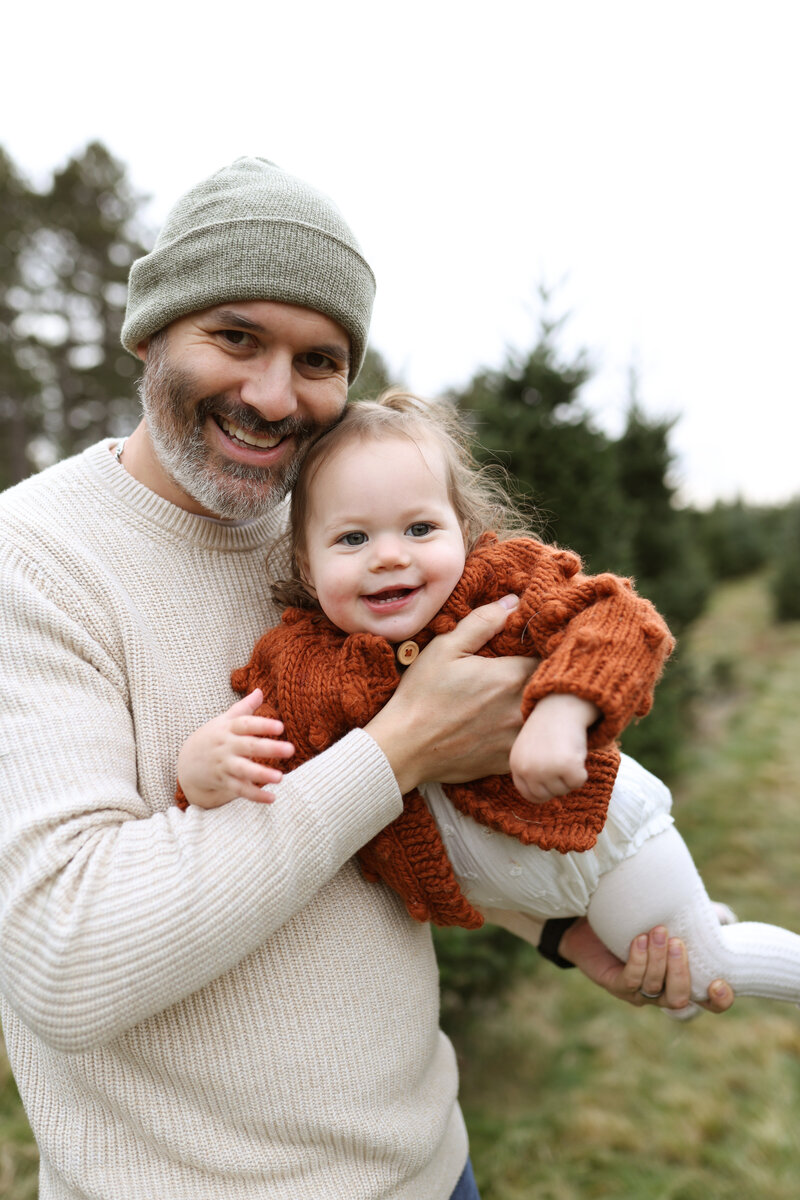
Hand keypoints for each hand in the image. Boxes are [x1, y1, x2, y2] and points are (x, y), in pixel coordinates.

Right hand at [177, 689, 294, 807]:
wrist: (187, 762)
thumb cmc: (213, 737)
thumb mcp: (225, 720)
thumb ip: (244, 707)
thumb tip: (260, 690)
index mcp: (229, 729)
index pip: (246, 725)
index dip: (262, 725)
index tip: (281, 727)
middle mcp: (227, 746)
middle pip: (249, 746)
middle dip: (269, 748)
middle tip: (291, 749)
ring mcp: (224, 765)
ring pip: (243, 770)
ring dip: (261, 774)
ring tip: (280, 778)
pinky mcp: (224, 781)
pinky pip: (240, 790)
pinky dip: (255, 795)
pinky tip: (272, 798)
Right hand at [365, 596, 534, 794]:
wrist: (405, 748)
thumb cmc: (421, 696)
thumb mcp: (445, 648)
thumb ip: (483, 622)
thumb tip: (513, 603)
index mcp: (510, 677)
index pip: (551, 657)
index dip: (549, 649)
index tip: (542, 645)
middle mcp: (521, 708)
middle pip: (553, 688)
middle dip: (549, 677)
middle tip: (539, 669)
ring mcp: (517, 739)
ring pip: (546, 718)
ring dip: (542, 707)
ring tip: (529, 697)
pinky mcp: (509, 761)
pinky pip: (532, 744)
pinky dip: (529, 734)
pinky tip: (510, 725)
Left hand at [509, 694, 595, 801]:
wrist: (562, 705)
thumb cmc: (548, 728)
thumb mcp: (530, 750)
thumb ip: (531, 772)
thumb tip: (538, 798)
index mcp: (516, 765)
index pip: (529, 795)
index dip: (544, 790)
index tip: (553, 779)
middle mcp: (528, 769)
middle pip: (548, 795)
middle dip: (558, 783)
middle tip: (561, 760)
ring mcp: (546, 769)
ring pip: (564, 790)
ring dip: (570, 775)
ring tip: (566, 751)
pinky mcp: (566, 766)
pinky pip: (579, 782)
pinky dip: (582, 771)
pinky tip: (576, 752)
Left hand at [559, 918, 734, 1013]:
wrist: (591, 919)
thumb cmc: (637, 918)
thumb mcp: (670, 917)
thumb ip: (695, 919)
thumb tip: (719, 917)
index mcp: (683, 978)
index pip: (710, 1002)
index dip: (719, 1000)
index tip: (718, 981)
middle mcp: (663, 991)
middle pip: (681, 998)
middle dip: (681, 971)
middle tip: (677, 942)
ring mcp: (639, 991)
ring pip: (656, 988)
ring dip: (658, 959)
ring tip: (657, 931)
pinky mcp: (615, 985)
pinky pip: (631, 980)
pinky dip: (638, 960)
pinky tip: (638, 940)